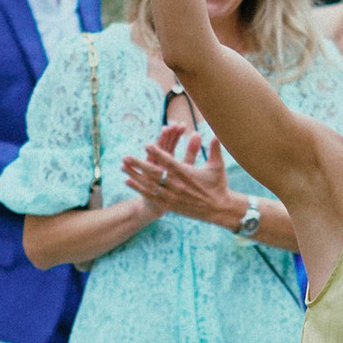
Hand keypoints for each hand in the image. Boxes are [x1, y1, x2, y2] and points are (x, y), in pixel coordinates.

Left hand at [120, 125, 242, 226]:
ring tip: (123, 168)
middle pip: (154, 173)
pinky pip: (151, 196)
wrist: (219, 209)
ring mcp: (173, 196)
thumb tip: (215, 133)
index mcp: (187, 173)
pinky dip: (139, 188)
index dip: (157, 152)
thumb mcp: (218, 166)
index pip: (169, 161)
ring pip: (150, 185)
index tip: (146, 145)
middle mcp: (178, 185)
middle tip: (126, 157)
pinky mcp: (171, 205)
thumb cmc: (218, 185)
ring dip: (135, 176)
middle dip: (139, 164)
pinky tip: (128, 181)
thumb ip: (215, 148)